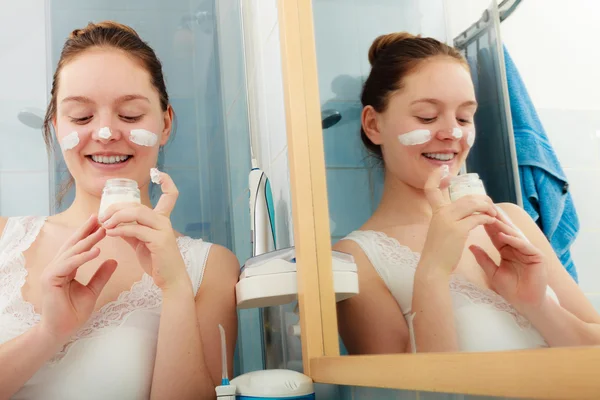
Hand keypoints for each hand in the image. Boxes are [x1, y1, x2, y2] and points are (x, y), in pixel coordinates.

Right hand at [40, 215, 116, 341]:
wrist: (60, 332)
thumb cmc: (73, 313)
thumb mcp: (93, 291)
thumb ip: (101, 276)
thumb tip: (115, 261)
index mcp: (66, 268)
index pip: (78, 247)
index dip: (89, 234)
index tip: (102, 222)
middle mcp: (57, 267)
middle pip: (73, 244)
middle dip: (86, 230)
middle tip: (100, 216)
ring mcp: (52, 272)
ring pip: (71, 252)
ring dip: (88, 241)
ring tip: (102, 231)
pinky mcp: (50, 279)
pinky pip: (69, 264)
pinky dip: (83, 257)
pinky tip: (96, 251)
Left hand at [99, 171, 189, 291]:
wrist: (170, 280)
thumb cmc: (157, 262)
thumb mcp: (141, 243)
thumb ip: (129, 230)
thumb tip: (113, 223)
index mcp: (163, 219)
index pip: (170, 195)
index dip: (166, 181)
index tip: (158, 173)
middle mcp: (165, 221)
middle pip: (139, 204)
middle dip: (117, 207)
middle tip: (102, 216)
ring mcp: (163, 230)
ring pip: (137, 212)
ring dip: (117, 216)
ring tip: (105, 224)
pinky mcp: (159, 241)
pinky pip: (135, 229)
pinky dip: (120, 229)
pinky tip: (110, 232)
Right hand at [419, 166, 497, 276]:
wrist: (433, 267)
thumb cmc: (438, 252)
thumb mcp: (439, 230)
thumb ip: (447, 219)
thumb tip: (461, 212)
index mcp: (435, 212)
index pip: (431, 189)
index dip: (435, 177)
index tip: (443, 170)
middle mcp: (441, 213)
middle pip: (465, 197)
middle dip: (481, 199)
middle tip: (490, 204)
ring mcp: (448, 220)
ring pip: (472, 204)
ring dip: (487, 207)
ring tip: (494, 213)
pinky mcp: (458, 230)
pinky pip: (478, 218)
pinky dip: (487, 219)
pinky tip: (492, 222)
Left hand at [469, 210, 548, 312]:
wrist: (526, 303)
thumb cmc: (511, 290)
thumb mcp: (492, 273)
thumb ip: (483, 259)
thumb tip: (470, 246)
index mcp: (507, 250)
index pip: (496, 234)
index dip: (487, 225)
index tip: (476, 215)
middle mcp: (518, 247)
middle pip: (506, 231)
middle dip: (496, 220)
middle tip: (486, 208)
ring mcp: (528, 250)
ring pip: (514, 235)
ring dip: (503, 227)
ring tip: (491, 219)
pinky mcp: (537, 256)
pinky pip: (523, 245)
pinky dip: (513, 240)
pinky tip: (502, 235)